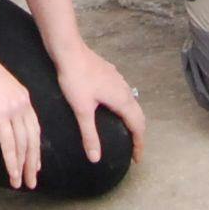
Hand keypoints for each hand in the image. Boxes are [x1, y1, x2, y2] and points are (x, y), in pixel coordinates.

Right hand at [0, 45, 44, 189]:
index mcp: (24, 99)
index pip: (34, 129)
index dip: (35, 148)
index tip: (35, 164)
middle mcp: (23, 105)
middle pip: (32, 140)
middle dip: (33, 163)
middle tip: (33, 180)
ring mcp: (14, 109)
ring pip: (22, 144)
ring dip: (22, 167)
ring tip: (21, 183)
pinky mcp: (1, 114)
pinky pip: (9, 143)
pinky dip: (12, 161)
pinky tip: (12, 173)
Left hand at [53, 42, 146, 163]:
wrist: (69, 50)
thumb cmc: (76, 79)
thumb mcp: (82, 110)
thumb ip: (89, 134)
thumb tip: (96, 158)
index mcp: (122, 100)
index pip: (138, 126)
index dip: (139, 144)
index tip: (137, 159)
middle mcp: (124, 89)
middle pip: (138, 115)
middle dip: (138, 133)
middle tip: (133, 148)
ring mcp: (118, 79)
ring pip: (132, 103)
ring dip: (132, 119)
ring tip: (125, 131)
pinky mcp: (109, 73)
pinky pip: (123, 94)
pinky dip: (124, 107)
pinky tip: (112, 108)